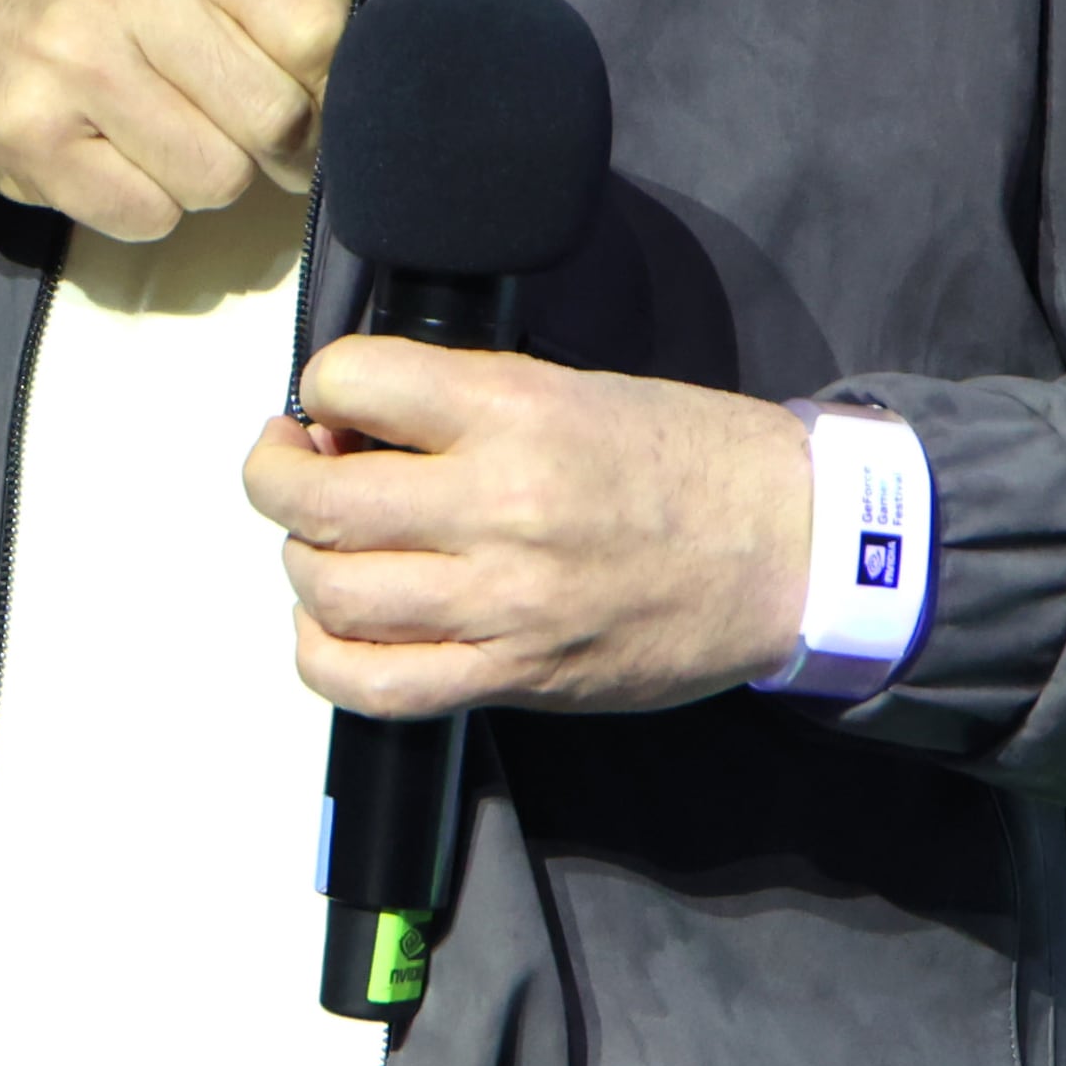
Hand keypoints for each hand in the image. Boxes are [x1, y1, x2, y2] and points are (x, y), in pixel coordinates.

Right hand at [0, 0, 349, 240]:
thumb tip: (372, 69)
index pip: (320, 30)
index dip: (328, 89)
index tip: (297, 99)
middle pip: (277, 119)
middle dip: (263, 146)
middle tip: (216, 127)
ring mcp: (71, 57)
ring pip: (217, 179)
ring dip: (193, 178)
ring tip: (142, 134)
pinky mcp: (28, 134)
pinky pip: (146, 214)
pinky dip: (136, 205)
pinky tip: (96, 158)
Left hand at [243, 338, 809, 715]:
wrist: (789, 546)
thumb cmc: (682, 456)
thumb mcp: (567, 388)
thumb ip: (455, 407)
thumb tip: (345, 432)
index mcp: (513, 410)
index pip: (350, 380)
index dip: (321, 387)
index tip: (333, 405)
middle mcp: (498, 506)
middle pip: (313, 500)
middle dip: (275, 476)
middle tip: (296, 466)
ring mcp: (504, 602)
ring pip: (330, 592)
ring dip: (302, 562)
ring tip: (328, 544)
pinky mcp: (516, 676)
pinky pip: (377, 685)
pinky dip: (325, 657)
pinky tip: (336, 627)